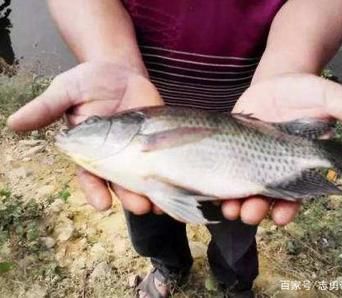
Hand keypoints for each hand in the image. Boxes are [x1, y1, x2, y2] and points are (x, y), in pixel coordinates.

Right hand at [8, 62, 163, 213]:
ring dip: (152, 192)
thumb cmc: (88, 80)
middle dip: (129, 197)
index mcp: (89, 150)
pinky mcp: (157, 141)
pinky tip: (178, 184)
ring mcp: (137, 150)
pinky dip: (169, 173)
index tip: (102, 204)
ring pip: (144, 177)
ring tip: (161, 204)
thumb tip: (13, 124)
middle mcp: (114, 156)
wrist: (119, 69)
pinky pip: (163, 160)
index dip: (95, 191)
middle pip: (121, 183)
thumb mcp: (65, 91)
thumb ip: (46, 108)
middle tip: (140, 207)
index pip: (90, 176)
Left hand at [224, 73, 341, 225]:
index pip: (296, 194)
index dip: (290, 208)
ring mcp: (252, 160)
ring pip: (244, 189)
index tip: (282, 217)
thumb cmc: (306, 90)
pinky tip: (211, 189)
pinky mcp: (233, 151)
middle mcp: (275, 168)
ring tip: (229, 208)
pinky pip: (225, 171)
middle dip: (258, 209)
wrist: (277, 78)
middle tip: (249, 213)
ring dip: (237, 203)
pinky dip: (219, 182)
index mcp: (299, 165)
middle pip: (266, 197)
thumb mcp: (331, 97)